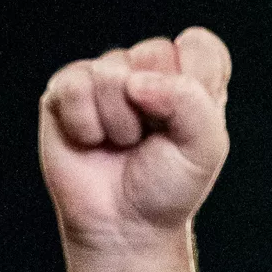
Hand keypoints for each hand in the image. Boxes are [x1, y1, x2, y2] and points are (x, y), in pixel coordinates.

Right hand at [39, 28, 233, 255]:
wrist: (124, 225)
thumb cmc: (167, 187)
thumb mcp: (206, 149)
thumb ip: (192, 102)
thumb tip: (136, 81)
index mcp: (190, 79)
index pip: (200, 45)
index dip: (196, 84)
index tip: (187, 125)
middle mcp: (147, 71)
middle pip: (156, 51)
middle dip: (157, 107)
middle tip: (151, 138)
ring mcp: (105, 78)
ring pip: (112, 72)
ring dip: (120, 122)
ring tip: (121, 143)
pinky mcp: (66, 91)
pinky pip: (75, 86)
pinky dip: (87, 125)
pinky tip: (92, 141)